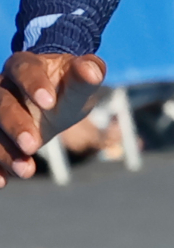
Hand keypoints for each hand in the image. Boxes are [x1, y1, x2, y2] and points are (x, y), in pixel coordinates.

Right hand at [0, 52, 105, 182]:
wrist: (56, 98)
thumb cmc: (69, 85)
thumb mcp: (82, 80)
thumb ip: (88, 74)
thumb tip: (92, 71)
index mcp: (24, 65)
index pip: (24, 69)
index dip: (33, 84)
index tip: (50, 103)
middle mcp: (3, 86)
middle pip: (2, 103)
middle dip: (16, 125)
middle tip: (34, 144)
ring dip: (4, 152)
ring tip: (26, 171)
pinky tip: (3, 182)